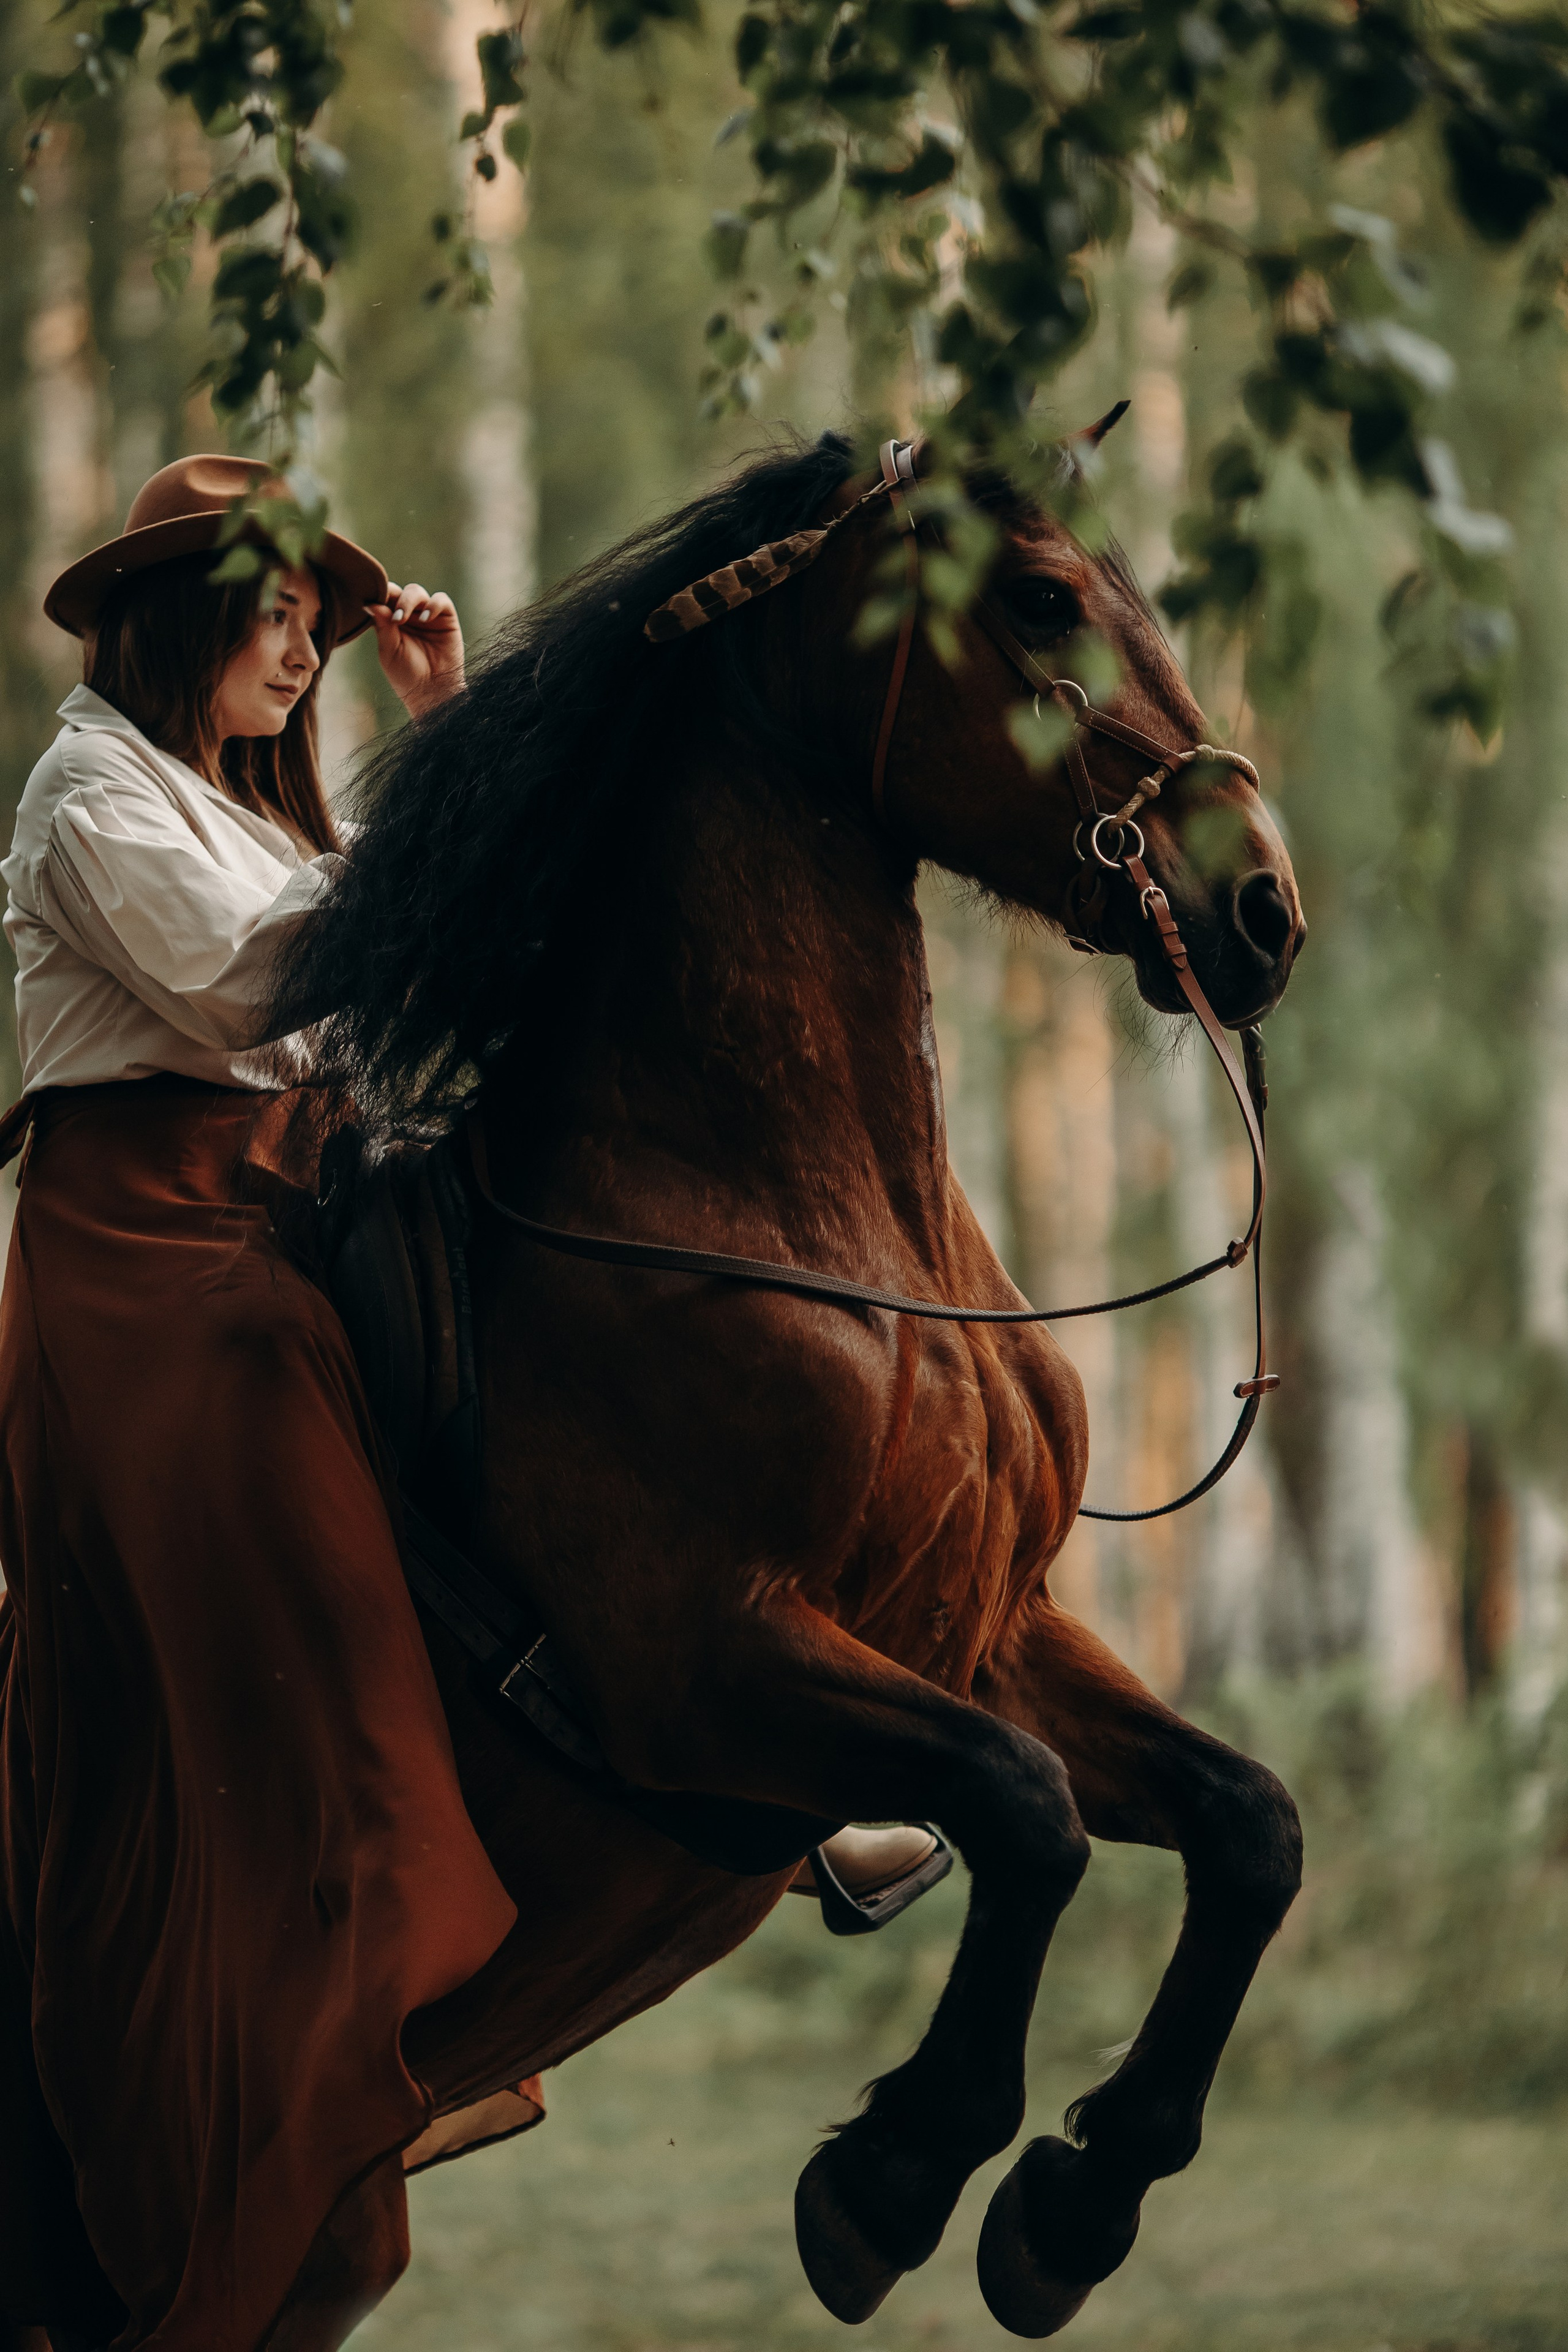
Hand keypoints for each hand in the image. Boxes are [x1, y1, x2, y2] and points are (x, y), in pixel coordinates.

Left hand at [365, 582, 465, 718]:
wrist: (432, 692)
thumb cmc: (407, 676)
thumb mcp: (389, 651)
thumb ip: (382, 626)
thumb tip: (369, 603)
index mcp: (391, 621)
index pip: (384, 599)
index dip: (379, 595)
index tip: (373, 600)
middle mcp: (408, 615)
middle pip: (399, 592)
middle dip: (394, 598)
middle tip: (393, 617)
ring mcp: (427, 616)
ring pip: (417, 592)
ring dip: (409, 601)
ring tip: (403, 619)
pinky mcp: (447, 618)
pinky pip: (441, 600)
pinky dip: (433, 605)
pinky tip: (426, 619)